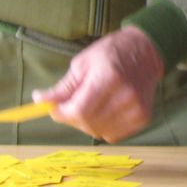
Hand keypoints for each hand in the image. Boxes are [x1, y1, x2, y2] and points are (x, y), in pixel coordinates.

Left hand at [35, 26, 165, 142]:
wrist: (147, 51)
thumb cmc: (111, 52)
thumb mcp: (83, 63)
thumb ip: (63, 87)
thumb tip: (39, 101)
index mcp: (109, 77)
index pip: (79, 110)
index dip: (62, 113)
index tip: (54, 108)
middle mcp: (126, 95)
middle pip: (87, 123)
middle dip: (72, 117)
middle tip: (73, 104)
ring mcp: (137, 109)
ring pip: (98, 132)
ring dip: (87, 123)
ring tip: (92, 105)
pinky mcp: (143, 118)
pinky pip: (113, 135)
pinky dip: (103, 127)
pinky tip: (106, 110)